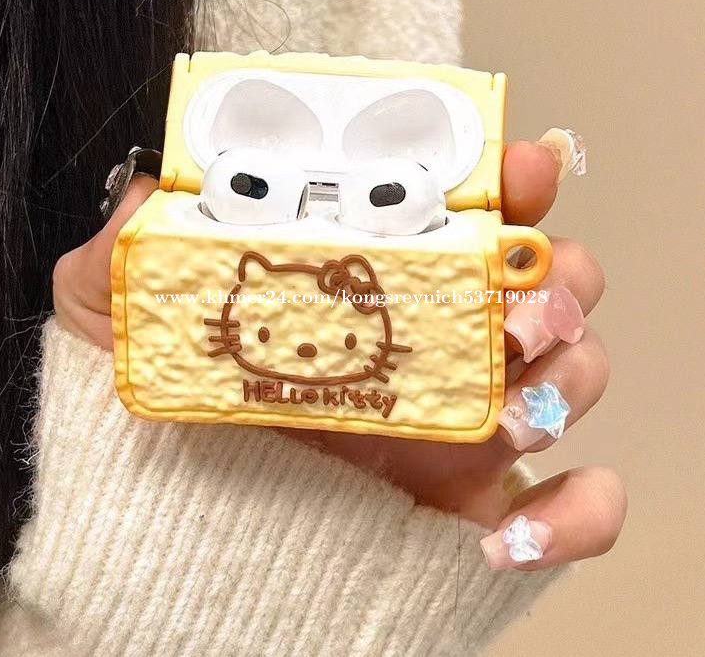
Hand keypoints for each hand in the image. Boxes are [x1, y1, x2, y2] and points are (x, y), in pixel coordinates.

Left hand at [53, 142, 625, 570]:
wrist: (182, 505)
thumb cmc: (174, 394)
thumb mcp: (129, 308)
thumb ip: (128, 248)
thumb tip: (147, 200)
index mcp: (389, 275)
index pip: (482, 206)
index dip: (516, 177)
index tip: (518, 168)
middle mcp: (447, 332)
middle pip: (555, 283)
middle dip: (558, 282)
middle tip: (516, 303)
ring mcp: (474, 412)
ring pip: (575, 373)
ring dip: (567, 379)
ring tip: (505, 410)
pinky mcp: (479, 496)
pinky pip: (573, 505)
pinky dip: (572, 516)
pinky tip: (508, 536)